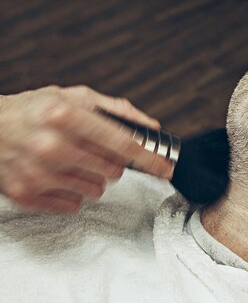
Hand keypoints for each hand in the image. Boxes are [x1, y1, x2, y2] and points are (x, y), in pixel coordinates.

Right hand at [0, 85, 173, 212]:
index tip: (166, 169)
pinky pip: (73, 205)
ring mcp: (37, 172)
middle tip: (94, 153)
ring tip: (74, 163)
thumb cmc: (33, 111)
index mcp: (65, 115)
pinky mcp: (25, 193)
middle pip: (113, 170)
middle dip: (112, 164)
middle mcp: (51, 145)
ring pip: (96, 190)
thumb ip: (116, 110)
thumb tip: (151, 126)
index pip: (122, 143)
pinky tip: (59, 177)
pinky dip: (73, 194)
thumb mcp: (73, 97)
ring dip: (93, 179)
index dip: (150, 158)